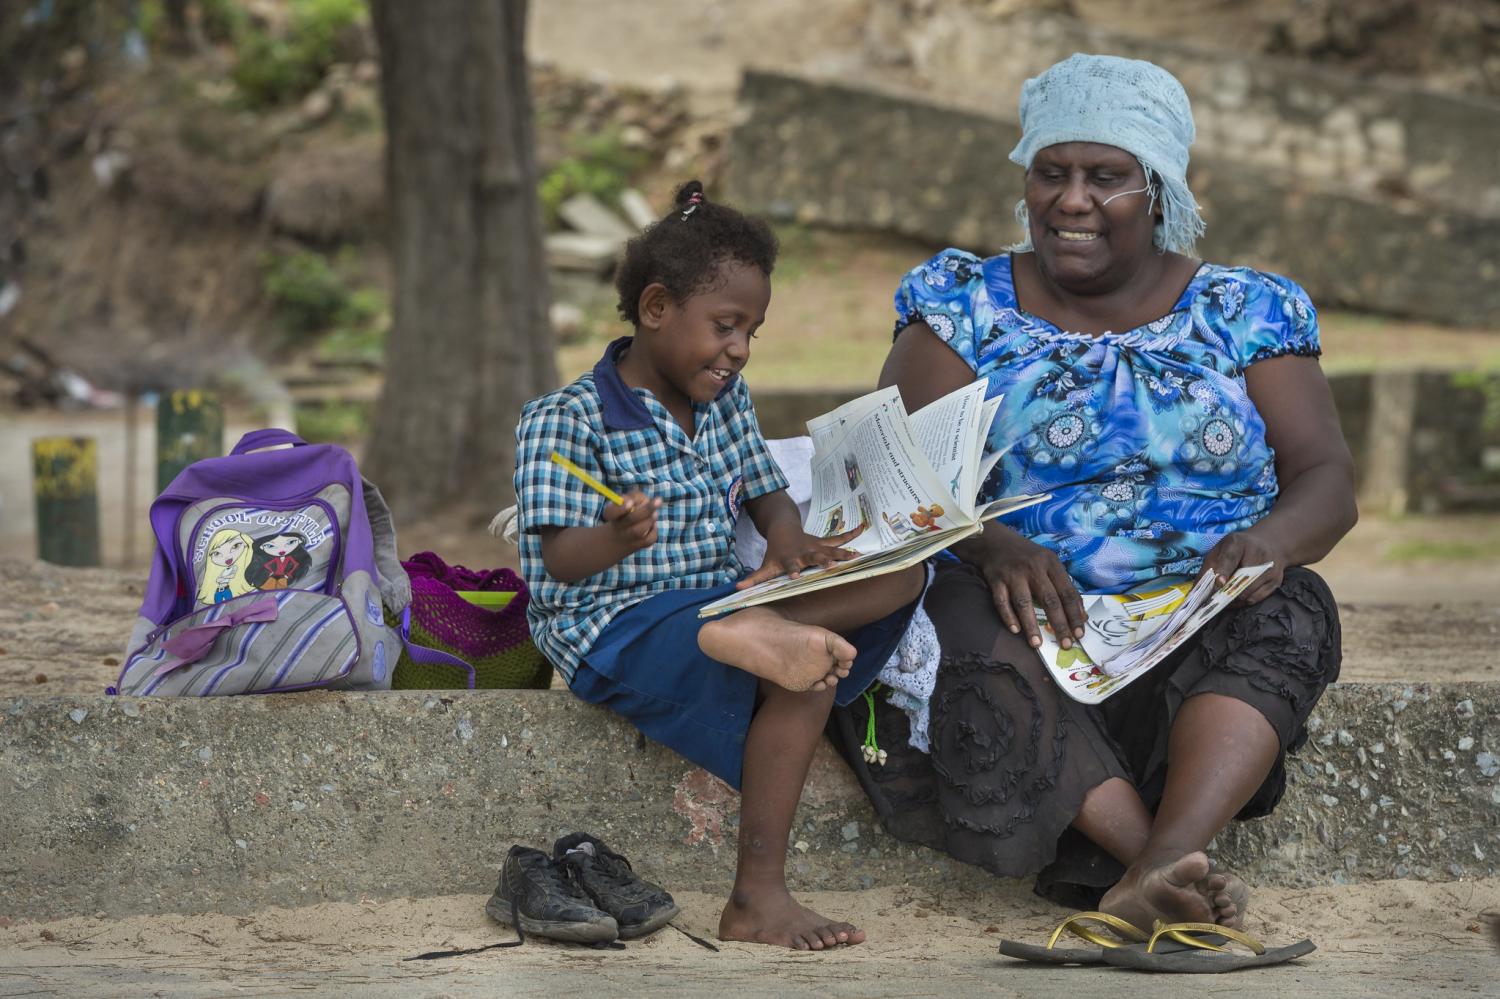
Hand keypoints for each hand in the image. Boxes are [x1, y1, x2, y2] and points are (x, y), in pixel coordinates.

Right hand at [601, 490, 659, 553]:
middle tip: (659, 500)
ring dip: (650, 520)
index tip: (630, 503)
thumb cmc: (625, 513)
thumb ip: (633, 497)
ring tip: (655, 514)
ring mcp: (627, 538)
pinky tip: (652, 525)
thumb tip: (643, 500)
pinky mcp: (638, 545)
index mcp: (610, 514)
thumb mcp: (626, 502)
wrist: (618, 538)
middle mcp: (617, 527)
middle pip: (630, 520)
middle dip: (646, 510)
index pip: (611, 511)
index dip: (620, 508)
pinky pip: (648, 539)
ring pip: (639, 531)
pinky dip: (653, 531)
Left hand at [736, 524, 865, 589]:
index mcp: (791, 559)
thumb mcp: (765, 565)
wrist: (783, 529)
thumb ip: (754, 579)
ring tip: (857, 556)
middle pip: (815, 557)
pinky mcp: (824, 542)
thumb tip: (738, 589)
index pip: (791, 566)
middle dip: (823, 561)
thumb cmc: (776, 553)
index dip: (793, 570)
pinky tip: (862, 527)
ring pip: (831, 549)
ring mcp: (816, 546)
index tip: (795, 577)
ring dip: (843, 552)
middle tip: (831, 566)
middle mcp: (805, 552)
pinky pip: (839, 539)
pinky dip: (850, 535)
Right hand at [975, 525, 1086, 649]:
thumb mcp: (1048, 563)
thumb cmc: (1026, 556)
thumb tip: (1081, 615)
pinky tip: (1015, 630)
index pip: (1068, 592)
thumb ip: (1064, 586)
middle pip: (1050, 600)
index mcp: (1051, 563)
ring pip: (1025, 603)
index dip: (1075, 615)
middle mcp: (1034, 568)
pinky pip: (1002, 601)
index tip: (1080, 634)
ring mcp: (1013, 574)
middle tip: (1065, 645)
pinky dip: (1008, 616)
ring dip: (1031, 625)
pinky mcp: (996, 579)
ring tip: (1037, 644)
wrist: (993, 541)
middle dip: (1060, 625)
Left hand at [1200, 531, 1284, 605]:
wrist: (1269, 543)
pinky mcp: (1276, 581)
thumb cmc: (1238, 549)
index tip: (1219, 583)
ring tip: (1223, 598)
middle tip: (1212, 601)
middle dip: (1225, 592)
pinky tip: (1236, 598)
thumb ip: (1208, 568)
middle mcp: (1258, 554)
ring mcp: (1270, 569)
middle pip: (1241, 580)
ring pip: (1247, 594)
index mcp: (1238, 543)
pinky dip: (1243, 602)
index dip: (1224, 570)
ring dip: (1233, 600)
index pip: (1231, 557)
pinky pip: (1256, 599)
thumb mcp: (1220, 550)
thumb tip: (1195, 591)